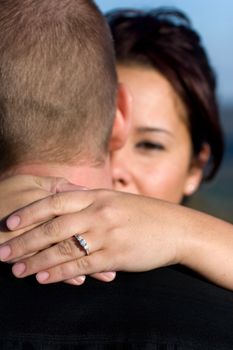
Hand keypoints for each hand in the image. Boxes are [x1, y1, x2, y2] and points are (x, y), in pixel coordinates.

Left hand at [1, 189, 182, 282]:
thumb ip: (89, 199)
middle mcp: (99, 213)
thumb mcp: (115, 199)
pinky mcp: (115, 256)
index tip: (9, 223)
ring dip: (36, 260)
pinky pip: (82, 265)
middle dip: (24, 240)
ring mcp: (107, 235)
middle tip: (2, 251)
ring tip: (16, 270)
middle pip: (53, 226)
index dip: (30, 212)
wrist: (176, 228)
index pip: (55, 202)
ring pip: (63, 248)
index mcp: (97, 196)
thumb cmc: (143, 214)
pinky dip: (60, 273)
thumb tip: (62, 196)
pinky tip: (43, 278)